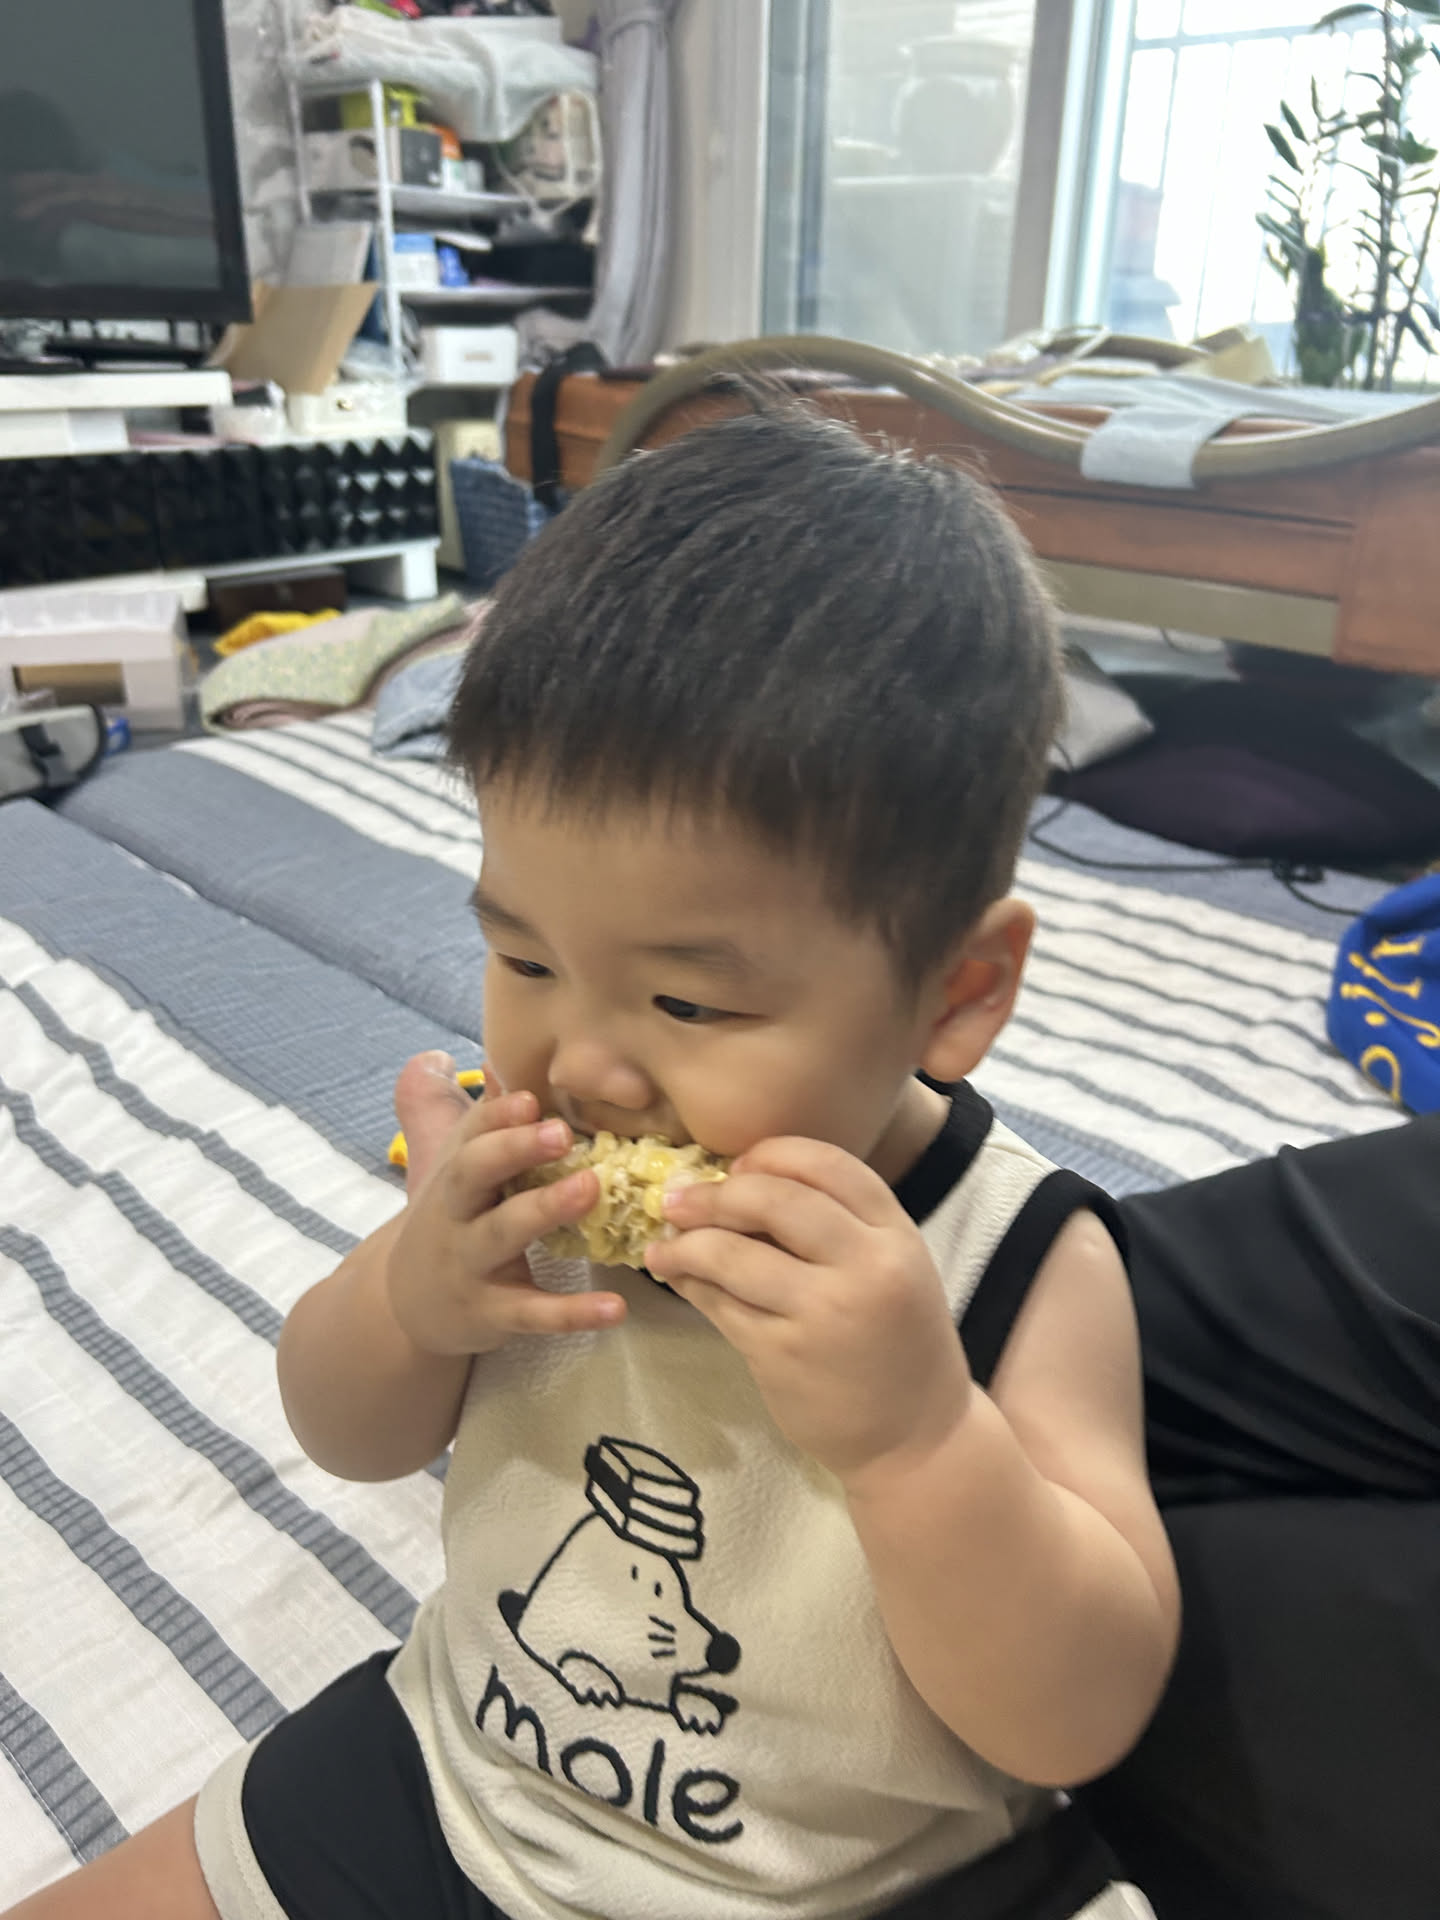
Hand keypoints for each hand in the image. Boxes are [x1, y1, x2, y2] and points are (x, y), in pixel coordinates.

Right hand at [384, 1053, 624, 1357]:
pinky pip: (532, 1313)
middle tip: (562, 1131)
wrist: (404, 1307)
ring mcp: (468, 1264)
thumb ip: (480, 1118)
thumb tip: (500, 1057)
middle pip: (471, 1173)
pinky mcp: (490, 1314)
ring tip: (592, 1189)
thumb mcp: (455, 1168)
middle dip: (512, 1150)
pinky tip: (616, 1307)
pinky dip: (573, 1312)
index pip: (469, 1134)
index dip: (497, 1114)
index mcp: (453, 1173)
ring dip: (544, 1209)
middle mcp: (453, 1214)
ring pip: (501, 1235)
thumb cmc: (451, 1221)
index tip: (531, 1096)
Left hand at [645, 1138, 971, 1483]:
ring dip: (684, 1243)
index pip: (828, 1164)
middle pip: (774, 1199)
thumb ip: (838, 1226)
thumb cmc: (898, 1344)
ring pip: (732, 1254)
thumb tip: (739, 1186)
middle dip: (714, 1194)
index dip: (771, 1155)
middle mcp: (865, 1267)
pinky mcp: (782, 1356)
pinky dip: (690, 1284)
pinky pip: (720, 1305)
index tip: (737, 1167)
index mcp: (896, 1236)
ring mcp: (822, 1313)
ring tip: (661, 1244)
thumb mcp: (891, 1269)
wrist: (918, 1439)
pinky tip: (677, 1278)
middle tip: (676, 1201)